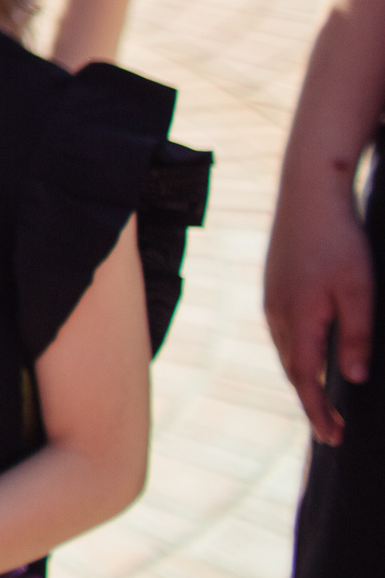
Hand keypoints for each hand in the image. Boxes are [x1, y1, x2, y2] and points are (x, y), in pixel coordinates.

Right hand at [266, 178, 372, 441]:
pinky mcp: (275, 285)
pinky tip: (312, 354)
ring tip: (323, 400)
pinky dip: (298, 354)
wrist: (308, 193)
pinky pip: (284, 331)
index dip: (319, 411)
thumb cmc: (339, 241)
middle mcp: (277, 313)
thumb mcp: (359, 292)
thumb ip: (356, 338)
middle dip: (311, 401)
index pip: (306, 379)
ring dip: (303, 378)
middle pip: (292, 369)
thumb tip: (352, 380)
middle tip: (333, 431)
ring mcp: (272, 298)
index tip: (334, 438)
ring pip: (286, 350)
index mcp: (298, 318)